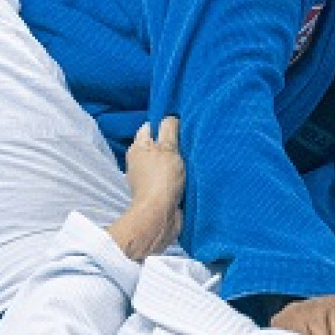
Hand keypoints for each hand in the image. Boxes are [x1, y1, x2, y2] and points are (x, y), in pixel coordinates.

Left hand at [119, 117, 185, 253]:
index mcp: (138, 147)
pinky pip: (173, 178)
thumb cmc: (161, 179)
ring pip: (168, 162)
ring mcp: (150, 178)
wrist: (159, 217)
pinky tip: (194, 175)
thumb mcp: (168, 148)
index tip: (182, 126)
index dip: (165, 124)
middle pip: (161, 145)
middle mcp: (141, 162)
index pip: (150, 127)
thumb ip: (170, 129)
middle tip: (193, 142)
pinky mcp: (160, 193)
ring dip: (181, 162)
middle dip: (176, 144)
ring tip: (196, 158)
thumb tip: (171, 117)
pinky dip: (182, 177)